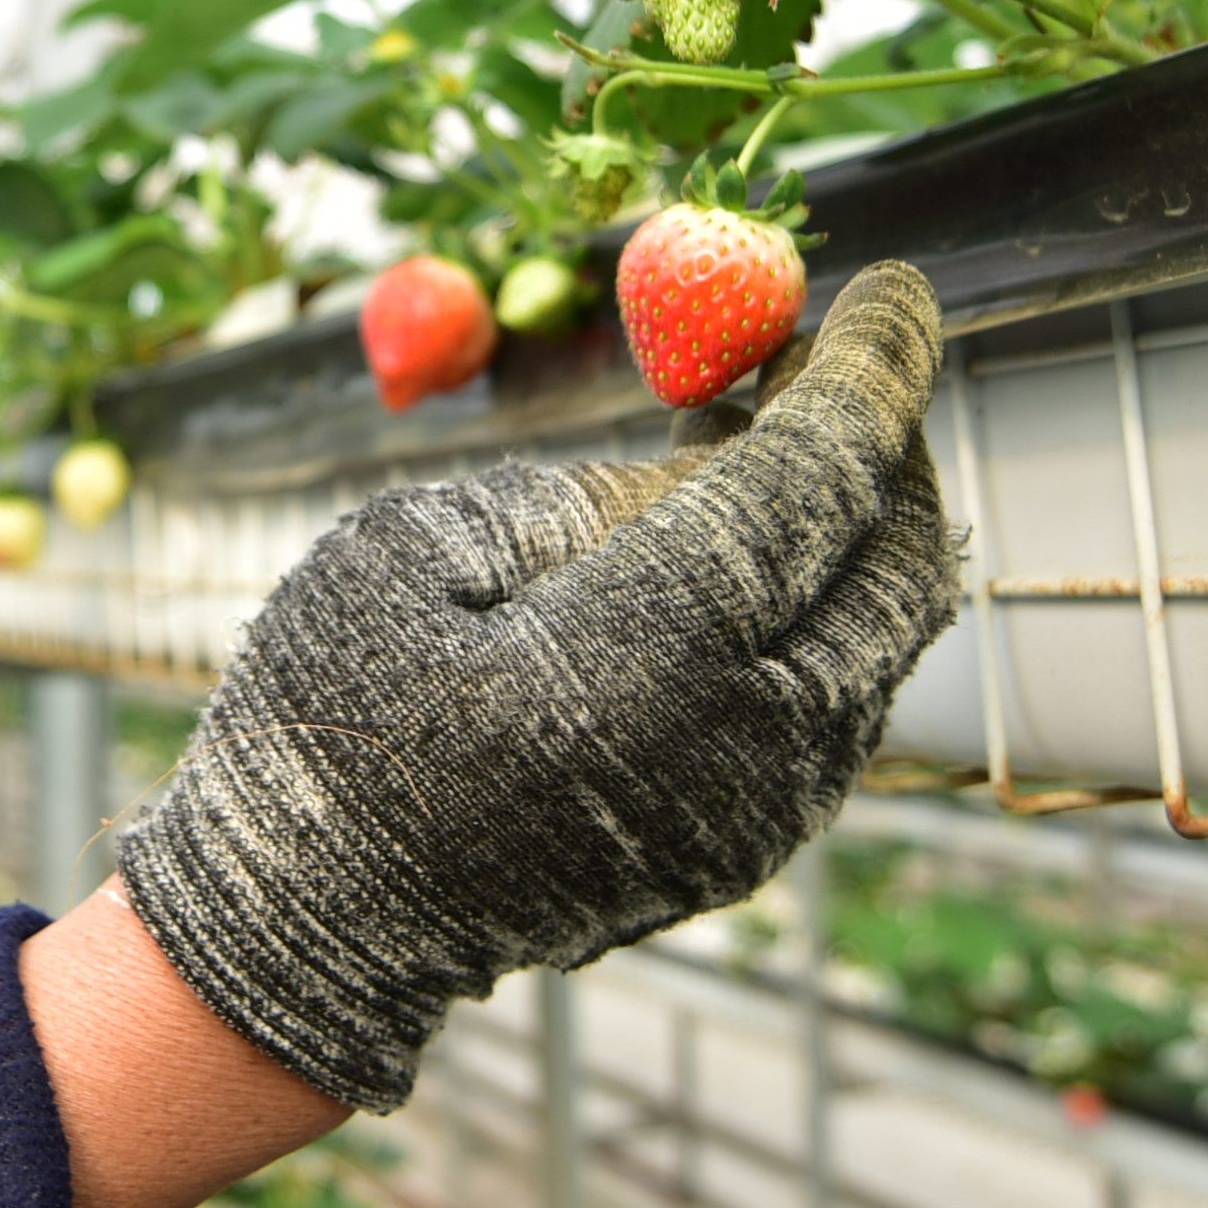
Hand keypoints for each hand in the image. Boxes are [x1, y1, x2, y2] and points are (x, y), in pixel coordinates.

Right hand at [115, 262, 963, 1111]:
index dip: (871, 368)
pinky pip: (832, 700)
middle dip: (886, 451)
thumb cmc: (330, 712)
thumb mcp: (429, 547)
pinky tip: (725, 555)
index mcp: (657, 658)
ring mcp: (760, 813)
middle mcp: (747, 747)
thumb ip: (602, 492)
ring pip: (879, 639)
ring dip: (847, 531)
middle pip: (899, 566)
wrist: (308, 923)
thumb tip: (733, 446)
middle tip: (818, 368)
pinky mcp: (746, 844)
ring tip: (744, 447)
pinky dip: (813, 609)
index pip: (820, 479)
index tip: (898, 285)